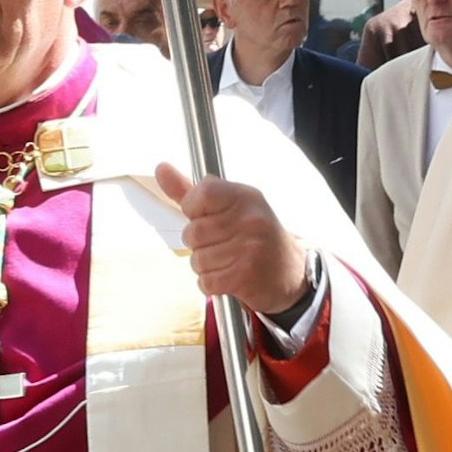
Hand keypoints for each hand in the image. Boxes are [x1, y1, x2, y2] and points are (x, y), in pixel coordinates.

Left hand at [157, 163, 309, 314]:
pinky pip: (206, 281)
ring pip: (197, 260)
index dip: (194, 210)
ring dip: (206, 266)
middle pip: (193, 232)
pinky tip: (230, 276)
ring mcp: (250, 248)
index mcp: (247, 197)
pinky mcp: (245, 275)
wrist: (290, 273)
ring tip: (229, 261)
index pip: (202, 193)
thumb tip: (161, 168)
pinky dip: (212, 283)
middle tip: (224, 244)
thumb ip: (193, 192)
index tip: (207, 217)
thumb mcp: (230, 208)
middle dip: (200, 244)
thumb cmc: (254, 237)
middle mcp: (251, 219)